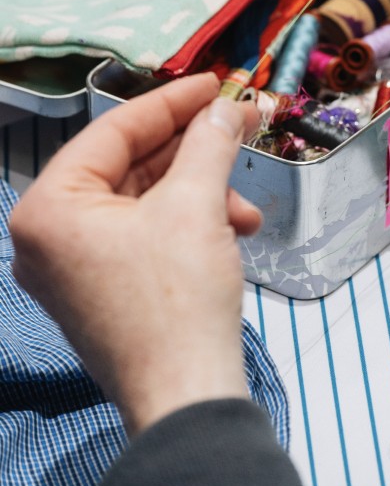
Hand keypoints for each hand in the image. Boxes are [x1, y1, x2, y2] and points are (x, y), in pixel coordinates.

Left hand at [10, 74, 260, 435]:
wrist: (187, 400)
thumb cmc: (178, 300)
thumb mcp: (196, 205)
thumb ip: (208, 142)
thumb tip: (227, 107)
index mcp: (47, 209)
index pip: (114, 132)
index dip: (172, 102)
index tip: (216, 84)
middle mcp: (47, 237)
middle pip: (130, 166)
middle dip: (194, 153)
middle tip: (243, 128)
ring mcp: (71, 270)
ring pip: (144, 203)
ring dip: (201, 194)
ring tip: (247, 209)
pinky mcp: (101, 294)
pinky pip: (144, 236)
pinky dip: (189, 226)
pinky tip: (234, 232)